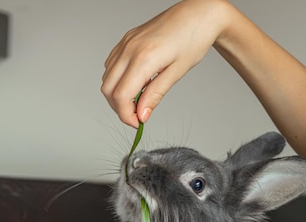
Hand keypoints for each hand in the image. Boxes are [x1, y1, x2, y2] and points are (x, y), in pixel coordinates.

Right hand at [101, 0, 229, 126]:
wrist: (198, 14)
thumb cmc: (192, 40)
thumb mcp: (176, 73)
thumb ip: (155, 95)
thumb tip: (142, 115)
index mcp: (143, 58)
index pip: (121, 96)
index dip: (126, 115)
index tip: (138, 123)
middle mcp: (129, 49)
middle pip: (108, 89)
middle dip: (119, 108)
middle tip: (137, 115)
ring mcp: (126, 42)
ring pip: (107, 77)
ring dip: (118, 94)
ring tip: (139, 100)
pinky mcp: (127, 39)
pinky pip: (112, 64)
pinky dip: (118, 79)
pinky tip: (136, 84)